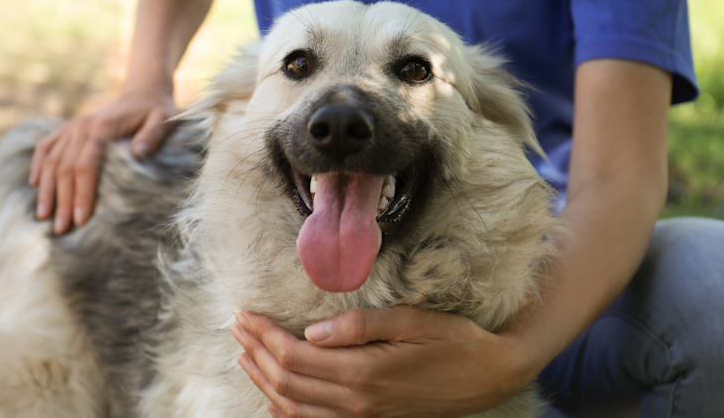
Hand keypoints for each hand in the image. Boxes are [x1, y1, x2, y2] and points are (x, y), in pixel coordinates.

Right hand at [29, 88, 176, 232]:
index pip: (85, 166)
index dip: (81, 194)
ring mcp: (73, 126)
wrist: (144, 90)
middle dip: (62, 200)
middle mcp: (82, 127)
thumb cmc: (156, 110)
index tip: (81, 219)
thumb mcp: (162, 120)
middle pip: (64, 168)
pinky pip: (46, 146)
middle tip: (62, 229)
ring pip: (51, 160)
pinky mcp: (69, 128)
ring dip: (46, 190)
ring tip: (43, 216)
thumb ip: (152, 136)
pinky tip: (33, 185)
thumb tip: (139, 153)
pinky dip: (38, 165)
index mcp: (103, 128)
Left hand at [230, 307, 535, 417]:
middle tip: (236, 326)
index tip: (245, 314)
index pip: (295, 355)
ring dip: (264, 380)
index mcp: (363, 372)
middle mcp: (357, 402)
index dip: (264, 335)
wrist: (487, 376)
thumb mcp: (410, 321)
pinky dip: (287, 411)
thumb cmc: (451, 341)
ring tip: (243, 356)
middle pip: (287, 381)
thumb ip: (359, 327)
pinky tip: (274, 397)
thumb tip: (311, 333)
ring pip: (295, 406)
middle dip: (256, 352)